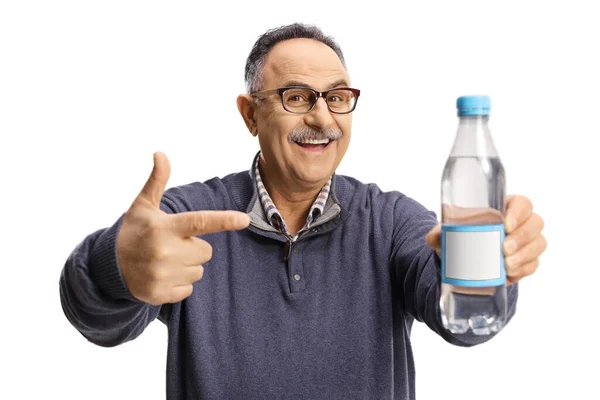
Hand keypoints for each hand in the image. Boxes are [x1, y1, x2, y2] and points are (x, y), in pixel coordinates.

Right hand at [117, 152, 250, 304]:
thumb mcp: (143, 205)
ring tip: (165, 260)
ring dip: (187, 266)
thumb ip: (157, 181)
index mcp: (164, 228)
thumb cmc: (133, 231)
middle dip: (195, 247)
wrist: (107, 267)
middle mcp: (165, 252)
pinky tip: (161, 275)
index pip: (200, 222)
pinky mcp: (160, 294)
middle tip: (172, 245)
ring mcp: (162, 275)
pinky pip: (188, 289)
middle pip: (206, 252)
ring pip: (198, 271)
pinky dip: (179, 283)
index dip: (224, 220)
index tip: (244, 220)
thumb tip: (161, 153)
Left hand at [425, 195, 546, 285]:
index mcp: (504, 207)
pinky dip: (524, 268)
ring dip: (525, 254)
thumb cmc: (461, 237)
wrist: (463, 261)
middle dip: (522, 237)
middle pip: (536, 223)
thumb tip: (433, 237)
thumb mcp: (449, 233)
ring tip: (506, 264)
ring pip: (539, 243)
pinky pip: (534, 264)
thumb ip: (439, 232)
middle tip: (503, 249)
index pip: (522, 203)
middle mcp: (520, 223)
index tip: (506, 225)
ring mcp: (526, 243)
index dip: (519, 212)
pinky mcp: (526, 262)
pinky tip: (511, 272)